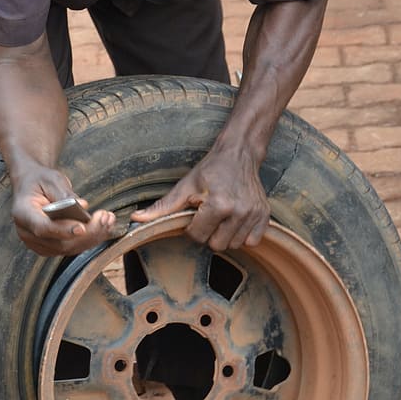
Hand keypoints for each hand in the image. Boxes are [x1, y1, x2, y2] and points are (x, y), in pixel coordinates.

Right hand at [12, 167, 115, 256]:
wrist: (31, 186)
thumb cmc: (40, 181)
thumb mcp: (51, 179)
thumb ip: (65, 193)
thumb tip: (82, 206)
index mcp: (22, 213)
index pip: (42, 227)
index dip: (62, 230)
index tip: (82, 228)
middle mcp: (27, 233)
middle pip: (59, 242)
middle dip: (87, 233)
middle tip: (105, 217)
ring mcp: (37, 243)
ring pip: (68, 248)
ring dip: (92, 237)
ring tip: (108, 219)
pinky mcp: (49, 247)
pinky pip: (71, 248)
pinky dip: (90, 239)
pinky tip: (103, 226)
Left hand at [131, 149, 269, 251]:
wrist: (240, 154)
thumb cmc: (211, 170)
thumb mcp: (185, 186)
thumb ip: (162, 207)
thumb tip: (135, 220)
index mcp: (218, 205)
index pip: (197, 236)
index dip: (192, 227)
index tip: (196, 212)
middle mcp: (239, 211)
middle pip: (216, 245)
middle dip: (209, 233)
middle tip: (210, 215)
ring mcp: (254, 214)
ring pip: (233, 245)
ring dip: (225, 235)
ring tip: (223, 216)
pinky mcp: (265, 216)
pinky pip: (252, 241)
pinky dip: (242, 235)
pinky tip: (236, 219)